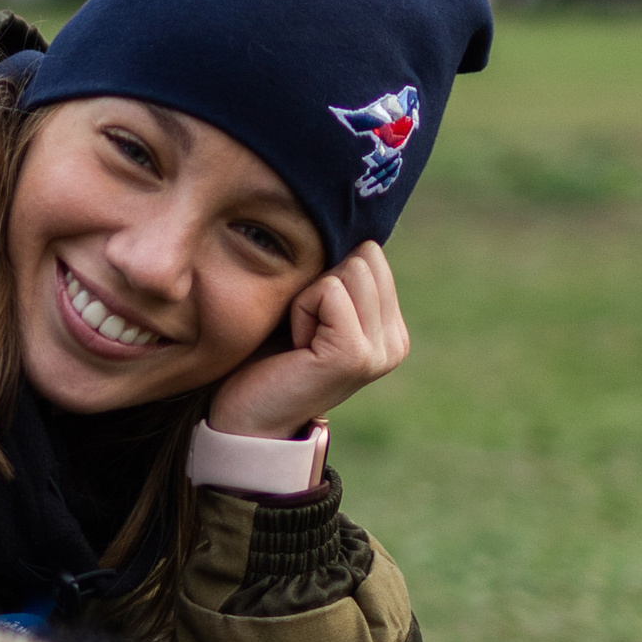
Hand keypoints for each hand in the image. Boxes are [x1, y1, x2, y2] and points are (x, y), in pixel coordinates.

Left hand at [205, 240, 409, 441]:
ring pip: (349, 267)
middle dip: (320, 282)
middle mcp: (396, 342)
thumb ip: (340, 276)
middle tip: (301, 331)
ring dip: (309, 296)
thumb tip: (350, 222)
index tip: (310, 321)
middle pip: (364, 255)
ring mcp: (380, 350)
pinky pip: (329, 289)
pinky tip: (295, 345)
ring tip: (298, 338)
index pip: (371, 253)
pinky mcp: (355, 353)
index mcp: (391, 329)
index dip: (327, 275)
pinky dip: (301, 309)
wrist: (246, 418)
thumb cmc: (268, 359)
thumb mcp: (312, 310)